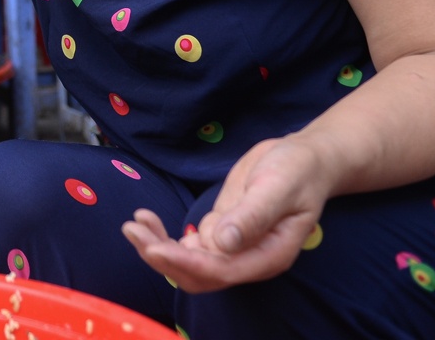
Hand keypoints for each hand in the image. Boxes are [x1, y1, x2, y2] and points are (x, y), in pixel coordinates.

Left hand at [122, 135, 331, 291]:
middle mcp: (249, 259)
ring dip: (158, 247)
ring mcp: (233, 248)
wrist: (302, 159)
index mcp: (269, 255)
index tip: (155, 248)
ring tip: (134, 224)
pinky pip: (188, 245)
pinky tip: (147, 218)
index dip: (186, 264)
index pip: (222, 271)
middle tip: (133, 230)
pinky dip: (165, 235)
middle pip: (199, 274)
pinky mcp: (220, 231)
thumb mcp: (279, 187)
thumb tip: (223, 243)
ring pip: (189, 262)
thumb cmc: (296, 171)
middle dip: (164, 258)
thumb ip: (253, 215)